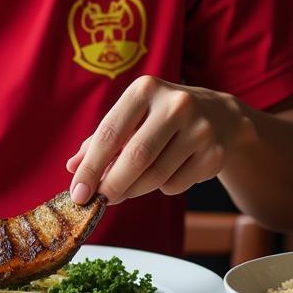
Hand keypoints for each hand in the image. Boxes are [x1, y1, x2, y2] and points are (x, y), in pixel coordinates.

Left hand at [66, 75, 252, 205]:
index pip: (110, 133)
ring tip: (127, 188)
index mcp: (146, 89)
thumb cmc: (162, 116)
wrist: (220, 115)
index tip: (78, 193)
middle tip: (97, 203)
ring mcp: (200, 128)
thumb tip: (72, 167)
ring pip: (156, 176)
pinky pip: (176, 185)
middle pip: (135, 157)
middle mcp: (176, 104)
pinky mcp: (214, 153)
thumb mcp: (132, 115)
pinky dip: (163, 187)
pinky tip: (167, 171)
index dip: (91, 167)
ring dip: (134, 190)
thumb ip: (100, 139)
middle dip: (111, 185)